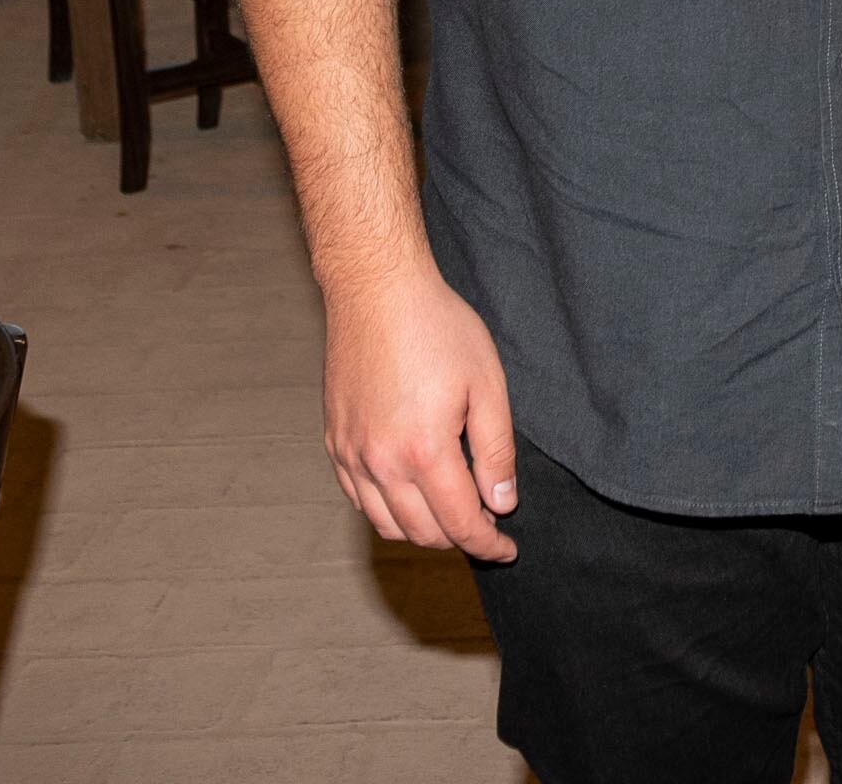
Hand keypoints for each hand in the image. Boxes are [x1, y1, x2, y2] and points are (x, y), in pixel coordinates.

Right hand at [319, 262, 520, 560]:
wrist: (377, 292)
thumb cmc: (437, 328)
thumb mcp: (487, 385)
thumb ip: (496, 452)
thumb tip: (501, 503)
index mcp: (424, 452)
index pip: (461, 524)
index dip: (488, 544)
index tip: (506, 549)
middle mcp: (381, 463)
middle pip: (424, 533)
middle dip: (460, 537)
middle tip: (486, 520)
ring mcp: (352, 455)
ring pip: (388, 525)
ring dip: (423, 530)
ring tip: (451, 510)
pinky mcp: (334, 442)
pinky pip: (359, 499)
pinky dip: (387, 510)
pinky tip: (410, 492)